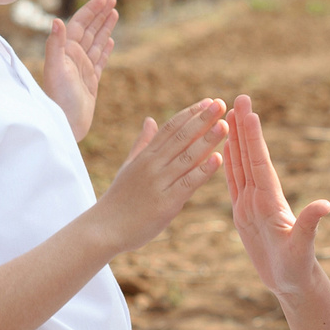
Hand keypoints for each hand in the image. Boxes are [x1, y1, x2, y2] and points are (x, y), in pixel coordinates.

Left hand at [42, 0, 117, 139]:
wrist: (67, 125)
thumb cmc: (59, 99)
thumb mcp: (56, 70)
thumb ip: (55, 45)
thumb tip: (56, 21)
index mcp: (65, 51)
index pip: (79, 24)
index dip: (90, 10)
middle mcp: (73, 57)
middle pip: (89, 30)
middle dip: (99, 14)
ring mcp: (83, 69)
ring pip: (96, 42)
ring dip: (104, 27)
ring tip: (114, 13)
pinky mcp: (91, 81)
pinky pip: (100, 60)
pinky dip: (105, 48)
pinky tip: (111, 40)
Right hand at [95, 96, 226, 252]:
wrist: (104, 228)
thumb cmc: (119, 199)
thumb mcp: (129, 166)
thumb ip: (142, 143)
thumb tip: (150, 119)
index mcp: (145, 156)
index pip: (171, 128)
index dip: (190, 113)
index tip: (208, 101)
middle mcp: (152, 165)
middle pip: (181, 137)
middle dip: (202, 119)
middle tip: (221, 103)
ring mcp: (158, 183)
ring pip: (187, 157)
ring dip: (207, 140)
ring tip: (225, 125)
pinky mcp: (165, 203)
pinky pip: (187, 183)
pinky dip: (202, 171)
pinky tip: (217, 159)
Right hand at [224, 94, 329, 302]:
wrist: (293, 282)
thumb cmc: (298, 267)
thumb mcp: (303, 246)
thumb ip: (310, 224)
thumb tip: (325, 205)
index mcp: (271, 199)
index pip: (259, 161)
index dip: (252, 136)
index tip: (248, 110)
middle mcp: (262, 196)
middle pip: (250, 155)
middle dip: (244, 127)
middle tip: (239, 98)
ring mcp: (252, 203)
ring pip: (241, 165)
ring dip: (236, 141)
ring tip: (229, 116)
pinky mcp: (243, 213)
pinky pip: (234, 184)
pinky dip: (229, 165)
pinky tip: (225, 151)